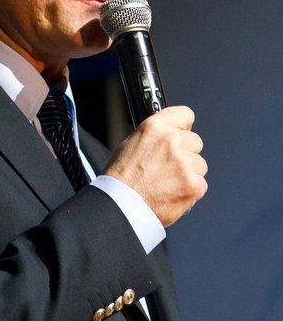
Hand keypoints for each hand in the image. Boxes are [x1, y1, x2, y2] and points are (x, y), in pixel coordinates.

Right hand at [105, 106, 207, 226]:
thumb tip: (171, 134)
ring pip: (200, 164)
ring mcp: (184, 163)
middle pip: (195, 142)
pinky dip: (190, 190)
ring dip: (189, 173)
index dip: (183, 127)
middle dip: (186, 153)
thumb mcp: (132, 143)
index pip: (185, 115)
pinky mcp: (193, 184)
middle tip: (169, 167)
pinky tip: (173, 193)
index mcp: (155, 127)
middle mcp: (172, 141)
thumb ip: (156, 135)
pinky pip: (201, 184)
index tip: (181, 134)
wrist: (120, 205)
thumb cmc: (121, 178)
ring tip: (168, 183)